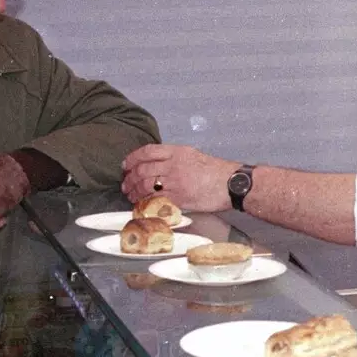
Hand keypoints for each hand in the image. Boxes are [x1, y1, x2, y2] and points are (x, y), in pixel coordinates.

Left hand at [122, 144, 236, 212]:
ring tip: (131, 196)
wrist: (231, 183)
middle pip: (143, 169)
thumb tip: (157, 166)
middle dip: (130, 178)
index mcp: (177, 152)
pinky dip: (145, 202)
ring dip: (135, 192)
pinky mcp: (178, 198)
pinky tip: (142, 204)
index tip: (125, 165)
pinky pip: (155, 200)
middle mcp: (173, 165)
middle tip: (126, 184)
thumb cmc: (216, 171)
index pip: (147, 152)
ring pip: (145, 185)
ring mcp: (175, 182)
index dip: (132, 158)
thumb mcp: (194, 155)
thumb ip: (175, 158)